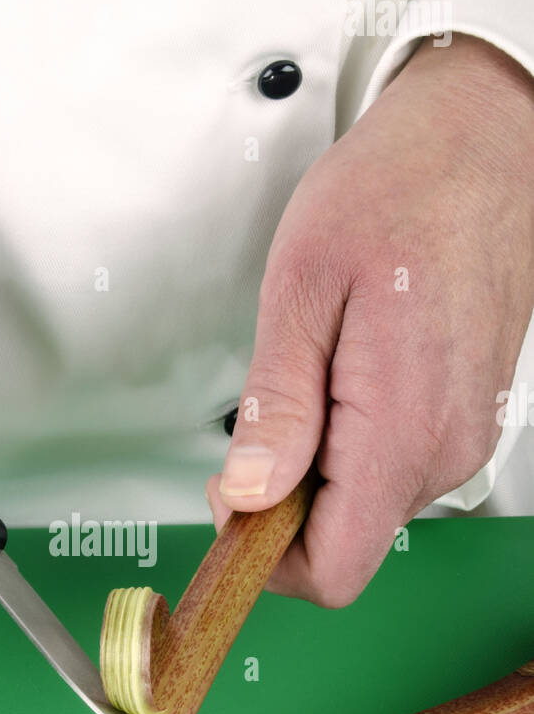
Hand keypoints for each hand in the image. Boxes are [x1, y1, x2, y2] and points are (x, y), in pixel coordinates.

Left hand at [208, 33, 533, 605]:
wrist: (481, 145)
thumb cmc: (399, 192)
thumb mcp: (302, 289)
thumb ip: (276, 405)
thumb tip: (248, 491)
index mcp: (401, 427)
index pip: (334, 568)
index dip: (267, 559)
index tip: (231, 507)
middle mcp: (445, 449)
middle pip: (343, 541)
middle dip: (284, 503)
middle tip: (260, 423)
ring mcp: (461, 437)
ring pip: (364, 506)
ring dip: (316, 469)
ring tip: (312, 375)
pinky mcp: (463, 421)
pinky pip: (391, 468)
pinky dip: (348, 445)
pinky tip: (343, 376)